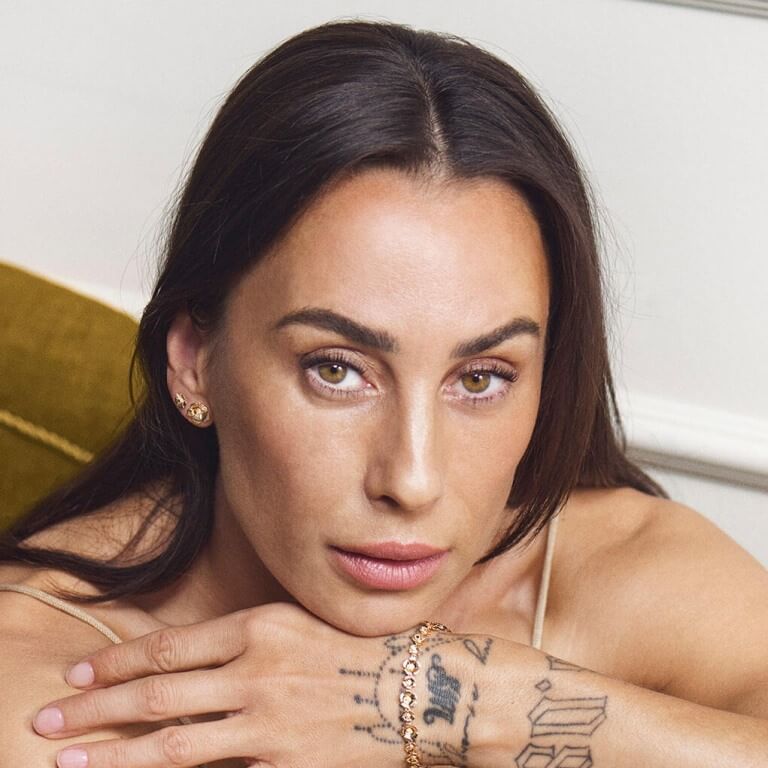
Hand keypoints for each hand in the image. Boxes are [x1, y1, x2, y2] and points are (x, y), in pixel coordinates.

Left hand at [31, 602, 471, 767]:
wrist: (422, 684)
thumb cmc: (359, 646)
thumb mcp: (300, 622)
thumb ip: (246, 638)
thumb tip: (187, 660)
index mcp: (260, 626)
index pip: (169, 645)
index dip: (118, 661)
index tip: (79, 674)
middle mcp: (256, 671)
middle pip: (157, 693)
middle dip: (95, 710)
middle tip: (46, 721)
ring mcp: (268, 723)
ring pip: (174, 744)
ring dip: (116, 755)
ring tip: (69, 763)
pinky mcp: (287, 765)